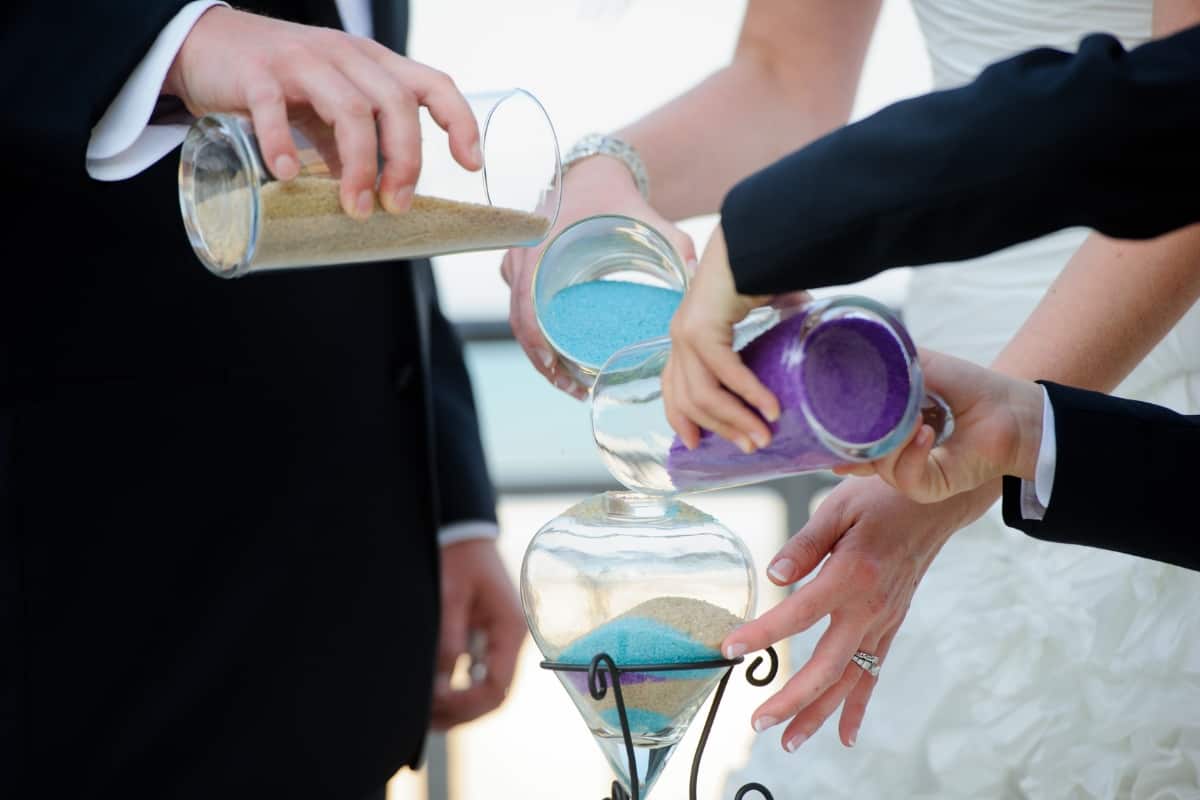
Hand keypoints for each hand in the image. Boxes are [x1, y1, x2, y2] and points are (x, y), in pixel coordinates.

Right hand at [165, 6, 480, 218]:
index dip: (459, 121)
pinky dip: (283, 144)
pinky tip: (289, 174)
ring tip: (356, 206)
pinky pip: (274, 108)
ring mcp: (300, 61)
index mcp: (371, 64)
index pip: (432, 83)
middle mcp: (344, 56)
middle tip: (397, 205)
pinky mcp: (255, 73)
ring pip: (349, 108)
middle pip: (396, 103)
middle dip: (406, 159)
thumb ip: (350, 144)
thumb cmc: (278, 81)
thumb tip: (373, 195)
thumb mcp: (325, 108)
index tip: (470, 164)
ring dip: (360, 164)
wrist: (204, 45)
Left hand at [431, 539, 525, 729]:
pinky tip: (433, 697)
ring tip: (424, 714)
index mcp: (510, 628)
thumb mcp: (449, 596)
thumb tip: (442, 686)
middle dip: (461, 711)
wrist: (464, 534)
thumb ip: (448, 641)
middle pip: (494, 695)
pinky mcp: (486, 640)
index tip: (435, 701)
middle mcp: (511, 640)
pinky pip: (477, 675)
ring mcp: (500, 642)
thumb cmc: (458, 558)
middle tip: (424, 718)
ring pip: (485, 690)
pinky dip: (457, 690)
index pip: (497, 685)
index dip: (467, 702)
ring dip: (458, 706)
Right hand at [499, 155, 695, 397]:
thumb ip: (675, 242)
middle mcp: (522, 257)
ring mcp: (518, 264)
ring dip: (540, 353)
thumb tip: (698, 276)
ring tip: (570, 382)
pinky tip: (561, 358)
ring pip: (519, 319)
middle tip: (571, 387)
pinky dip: (538, 335)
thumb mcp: (646, 218)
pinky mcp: (523, 270)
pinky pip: (522, 309)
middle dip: (542, 361)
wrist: (592, 172)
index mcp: (541, 247)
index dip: (536, 342)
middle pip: (520, 321)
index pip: (525, 304)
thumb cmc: (616, 197)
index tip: (555, 367)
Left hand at [662, 225, 785, 453]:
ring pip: (704, 394)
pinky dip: (749, 393)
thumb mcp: (754, 315)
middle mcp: (679, 337)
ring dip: (736, 419)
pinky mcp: (701, 328)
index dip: (681, 418)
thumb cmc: (759, 269)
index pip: (672, 387)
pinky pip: (724, 372)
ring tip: (764, 436)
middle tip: (751, 448)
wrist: (754, 235)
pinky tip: (770, 408)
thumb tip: (794, 359)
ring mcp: (686, 333)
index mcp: (686, 335)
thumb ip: (763, 340)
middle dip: (720, 429)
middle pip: (688, 400)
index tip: (694, 445)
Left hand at [721, 477, 993, 750]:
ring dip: (820, 713)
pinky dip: (858, 704)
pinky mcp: (892, 624)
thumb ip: (804, 545)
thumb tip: (774, 575)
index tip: (730, 649)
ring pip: (850, 679)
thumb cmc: (883, 496)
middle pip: (828, 665)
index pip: (799, 613)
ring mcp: (884, 620)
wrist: (937, 500)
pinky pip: (874, 671)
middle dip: (792, 699)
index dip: (762, 634)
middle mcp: (871, 606)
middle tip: (757, 721)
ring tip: (790, 741)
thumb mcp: (838, 506)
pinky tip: (845, 734)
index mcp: (852, 574)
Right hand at [834, 349, 1043, 503]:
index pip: (855, 440)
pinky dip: (910, 455)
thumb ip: (888, 362)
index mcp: (892, 430)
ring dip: (889, 443)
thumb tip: (850, 351)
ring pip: (879, 468)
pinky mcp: (932, 487)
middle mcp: (899, 455)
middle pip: (860, 456)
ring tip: (910, 419)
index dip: (835, 440)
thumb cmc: (971, 386)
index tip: (818, 434)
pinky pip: (906, 479)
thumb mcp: (921, 365)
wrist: (1013, 409)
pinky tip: (923, 434)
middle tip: (852, 421)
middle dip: (852, 442)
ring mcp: (913, 473)